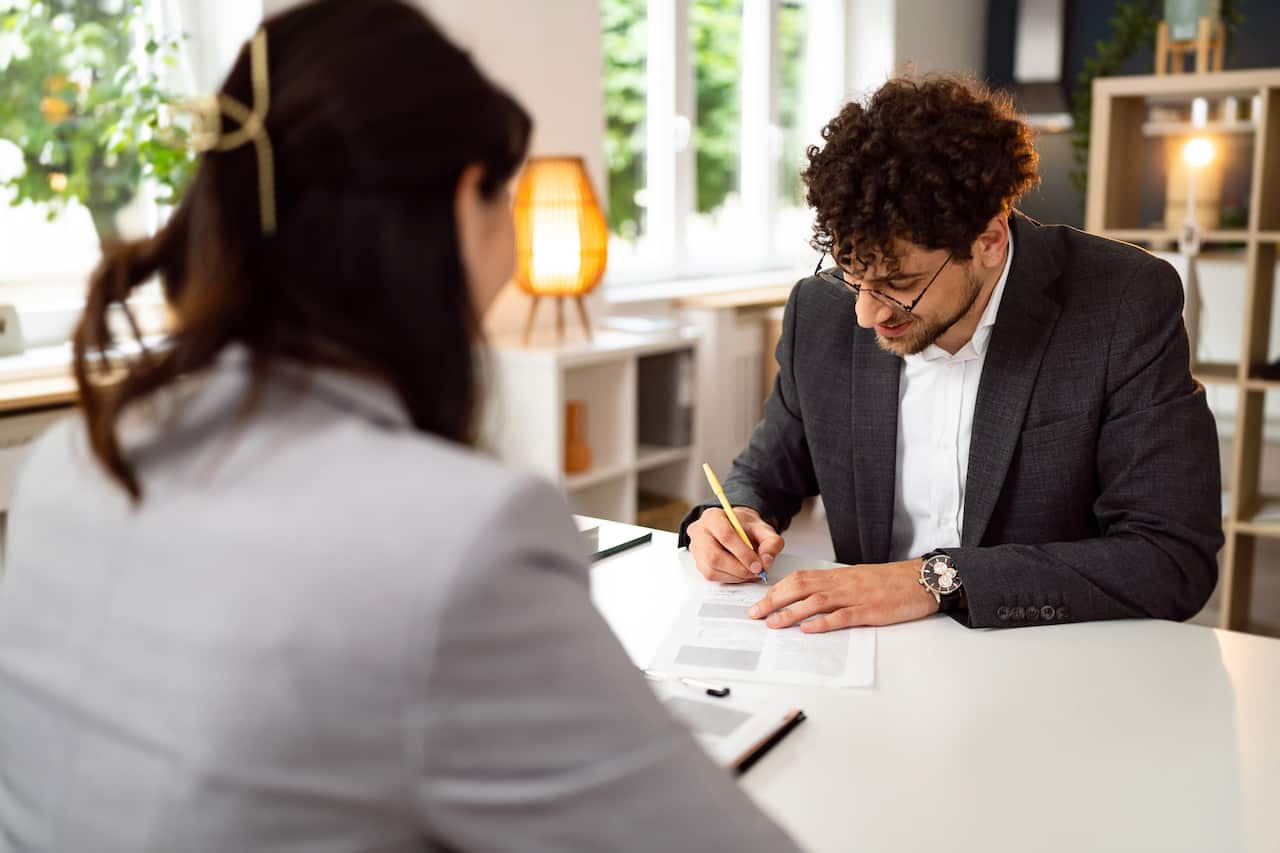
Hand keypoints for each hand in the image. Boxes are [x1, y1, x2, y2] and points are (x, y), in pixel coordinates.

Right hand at [687, 507, 784, 583]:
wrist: (736, 529)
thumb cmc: (746, 527)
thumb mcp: (763, 528)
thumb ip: (771, 542)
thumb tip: (767, 560)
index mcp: (713, 516)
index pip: (725, 535)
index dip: (743, 553)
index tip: (758, 565)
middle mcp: (699, 532)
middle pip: (715, 556)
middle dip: (739, 568)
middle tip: (756, 572)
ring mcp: (696, 549)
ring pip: (712, 569)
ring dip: (736, 576)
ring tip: (751, 572)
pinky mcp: (698, 563)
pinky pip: (712, 576)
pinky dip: (730, 578)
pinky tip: (741, 573)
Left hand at [747, 560, 938, 631]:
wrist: (922, 579)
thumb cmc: (892, 582)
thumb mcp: (859, 580)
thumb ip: (836, 588)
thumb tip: (811, 600)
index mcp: (839, 576)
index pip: (800, 579)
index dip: (777, 589)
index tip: (760, 600)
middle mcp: (843, 584)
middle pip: (801, 587)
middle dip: (774, 600)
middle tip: (755, 614)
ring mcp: (856, 597)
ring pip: (817, 601)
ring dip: (792, 612)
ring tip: (773, 623)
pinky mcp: (871, 611)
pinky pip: (844, 616)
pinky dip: (825, 623)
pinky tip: (809, 629)